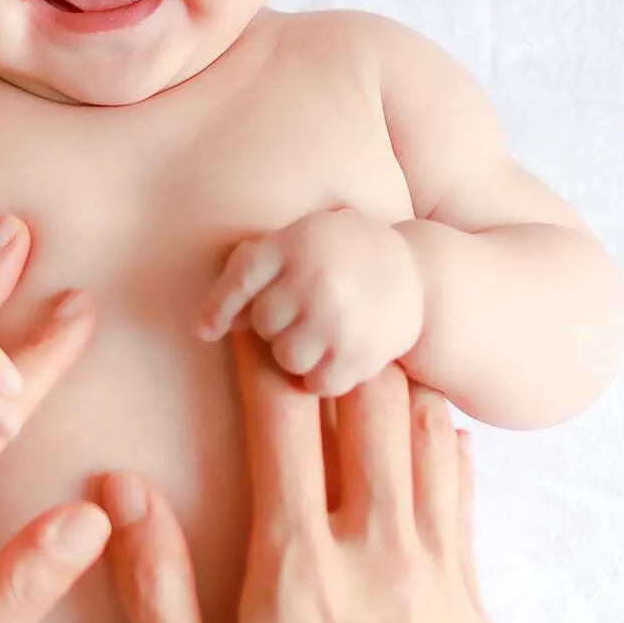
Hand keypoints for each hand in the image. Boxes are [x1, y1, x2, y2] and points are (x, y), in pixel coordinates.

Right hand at [102, 334, 490, 622]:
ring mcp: (436, 573)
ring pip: (428, 433)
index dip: (263, 353)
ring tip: (362, 355)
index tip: (247, 315)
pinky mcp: (471, 603)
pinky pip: (463, 489)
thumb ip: (154, 582)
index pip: (283, 419)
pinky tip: (417, 430)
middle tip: (309, 319)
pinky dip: (438, 441)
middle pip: (370, 402)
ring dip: (392, 384)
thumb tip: (118, 487)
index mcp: (297, 565)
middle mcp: (377, 550)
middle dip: (336, 347)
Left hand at [200, 207, 423, 396]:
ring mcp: (337, 319)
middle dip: (275, 324)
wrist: (418, 272)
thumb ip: (259, 266)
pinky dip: (322, 378)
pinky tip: (336, 357)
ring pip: (286, 358)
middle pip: (262, 324)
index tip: (205, 331)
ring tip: (319, 335)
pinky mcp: (360, 353)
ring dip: (296, 354)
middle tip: (302, 313)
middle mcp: (313, 279)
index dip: (218, 307)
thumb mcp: (303, 238)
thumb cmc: (344, 254)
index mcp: (294, 242)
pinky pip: (317, 384)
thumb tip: (212, 325)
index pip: (240, 279)